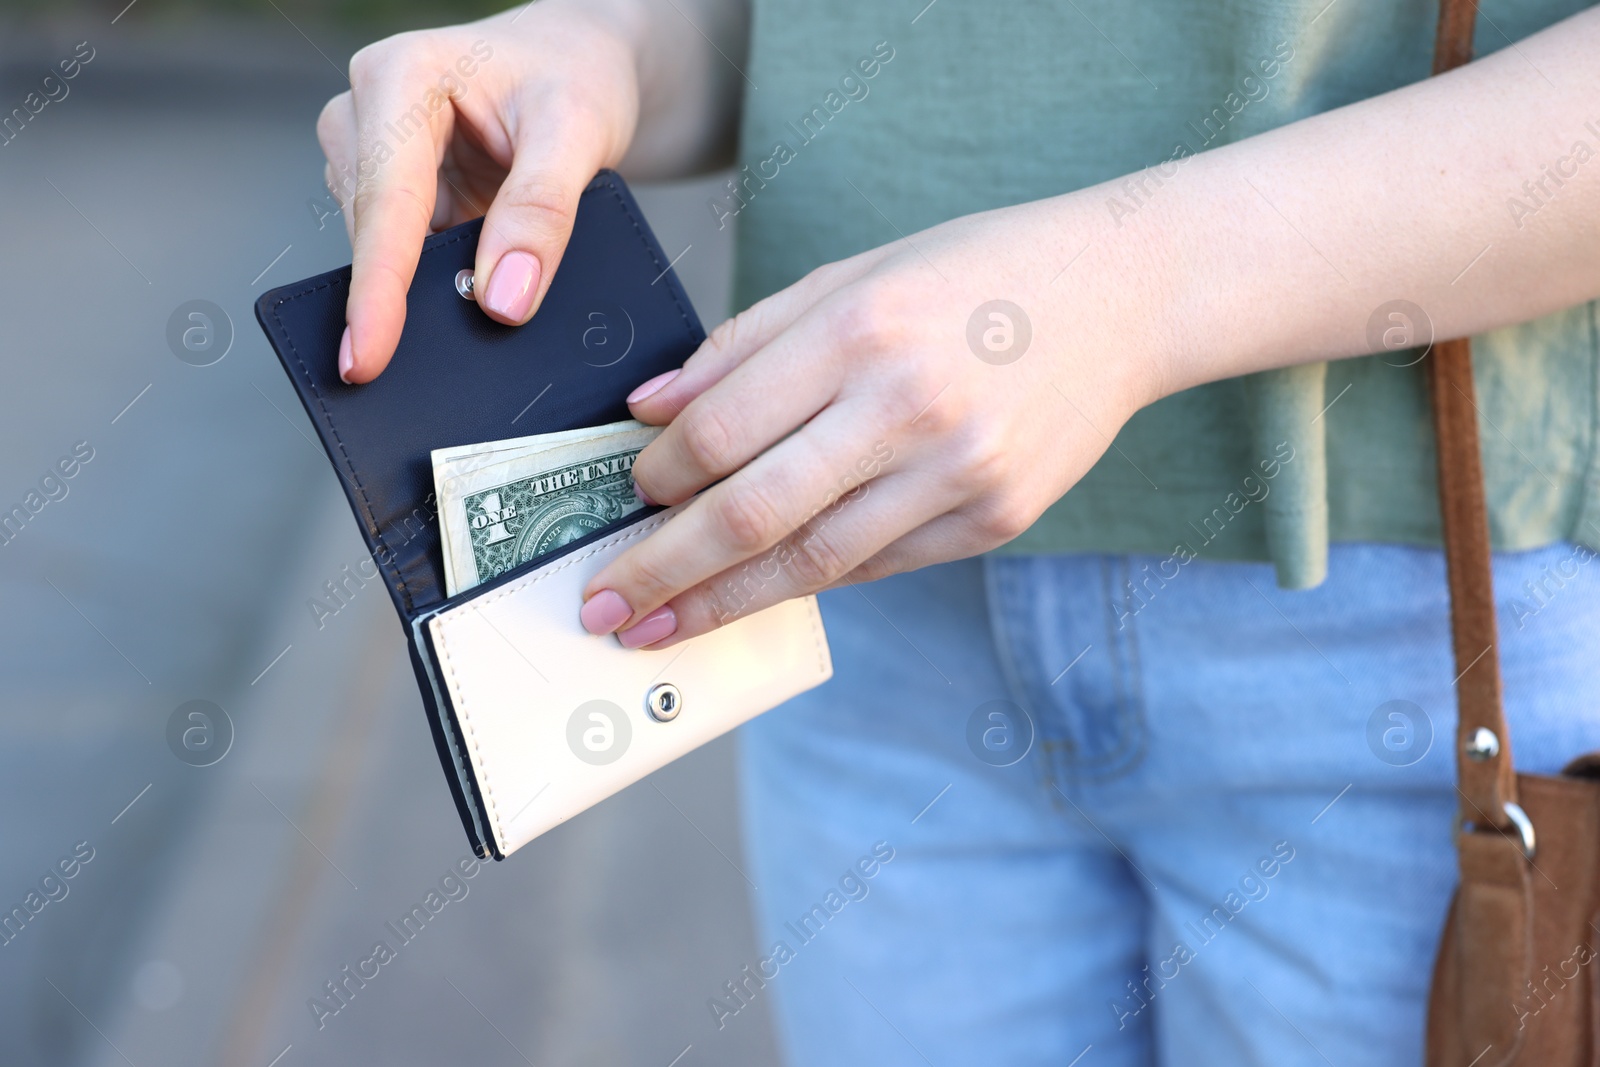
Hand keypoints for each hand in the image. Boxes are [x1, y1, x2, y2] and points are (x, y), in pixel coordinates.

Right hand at [317, 0, 725, 383]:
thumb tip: (501, 301)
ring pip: (385, 249)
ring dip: (425, 290)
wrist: (580, 61)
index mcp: (401, 77)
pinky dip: (437, 283)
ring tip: (485, 307)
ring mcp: (374, 154)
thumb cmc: (577, 74)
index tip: (367, 359)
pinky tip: (474, 297)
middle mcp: (368, 112)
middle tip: (427, 372)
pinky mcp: (394, 191)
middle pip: (375, 232)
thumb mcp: (578, 132)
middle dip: (402, 301)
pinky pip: (405, 254)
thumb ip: (542, 211)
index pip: (385, 203)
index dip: (378, 290)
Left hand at [579, 199, 1168, 647]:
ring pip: (813, 563)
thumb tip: (651, 409)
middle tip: (602, 608)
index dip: (658, 475)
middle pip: (752, 514)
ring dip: (724, 603)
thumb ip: (745, 344)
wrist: (1122, 297)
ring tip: (661, 629)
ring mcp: (960, 474)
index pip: (722, 428)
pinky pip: (878, 566)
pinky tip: (762, 591)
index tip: (627, 496)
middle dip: (662, 570)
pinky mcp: (996, 520)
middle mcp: (908, 407)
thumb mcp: (853, 276)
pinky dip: (812, 579)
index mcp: (861, 329)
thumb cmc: (973, 276)